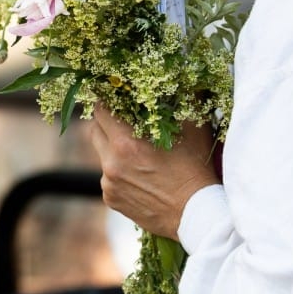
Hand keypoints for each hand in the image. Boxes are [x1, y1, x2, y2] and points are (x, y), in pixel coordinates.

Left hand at [87, 104, 218, 238]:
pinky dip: (118, 172)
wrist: (198, 216)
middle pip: (94, 130)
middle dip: (107, 123)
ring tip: (138, 154)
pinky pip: (108, 177)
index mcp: (126, 143)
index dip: (107, 101)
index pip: (100, 110)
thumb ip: (181, 101)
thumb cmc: (196, 170)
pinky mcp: (111, 200)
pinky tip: (140, 176)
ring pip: (101, 155)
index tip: (115, 98)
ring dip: (113, 149)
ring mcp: (109, 183)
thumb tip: (179, 77)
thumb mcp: (192, 130)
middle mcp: (111, 164)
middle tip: (124, 121)